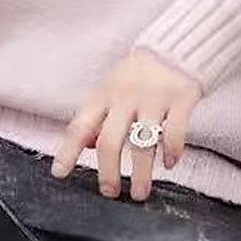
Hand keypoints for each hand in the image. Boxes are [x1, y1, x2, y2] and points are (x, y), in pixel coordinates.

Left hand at [50, 47, 201, 201]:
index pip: (80, 126)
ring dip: (141, 173)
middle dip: (108, 172)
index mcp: (104, 94)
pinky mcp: (181, 98)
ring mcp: (154, 98)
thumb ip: (98, 116)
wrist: (173, 47)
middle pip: (110, 141)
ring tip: (139, 193)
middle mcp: (126, 97)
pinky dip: (172, 152)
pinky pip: (175, 132)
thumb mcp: (110, 88)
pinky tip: (169, 163)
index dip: (68, 151)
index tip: (59, 173)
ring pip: (143, 143)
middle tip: (110, 192)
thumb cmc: (137, 73)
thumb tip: (84, 145)